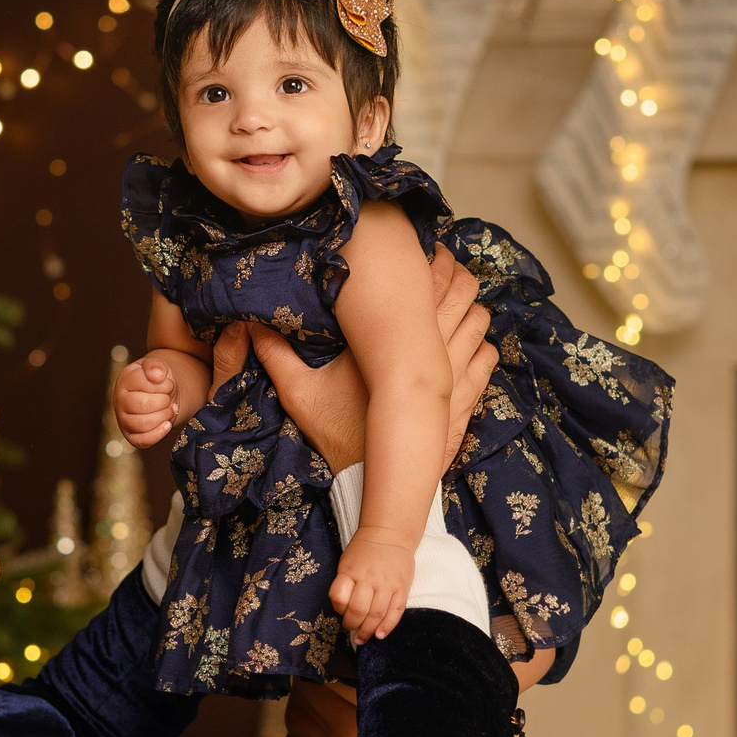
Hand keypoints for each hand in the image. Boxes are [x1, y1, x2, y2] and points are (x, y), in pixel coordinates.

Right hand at [113, 358, 178, 448]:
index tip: (168, 383)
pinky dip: (158, 434)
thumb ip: (155, 365)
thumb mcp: (158, 367)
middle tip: (169, 398)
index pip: (141, 383)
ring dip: (163, 417)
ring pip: (143, 424)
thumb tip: (156, 375)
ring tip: (170, 409)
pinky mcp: (131, 436)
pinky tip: (167, 424)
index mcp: (125, 380)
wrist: (160, 395)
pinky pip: (142, 441)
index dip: (162, 384)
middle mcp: (119, 401)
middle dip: (163, 402)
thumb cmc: (157, 380)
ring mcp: (123, 420)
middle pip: (143, 405)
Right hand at [225, 252, 495, 475]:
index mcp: (395, 339)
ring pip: (481, 320)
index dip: (432, 260)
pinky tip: (465, 346)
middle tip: (441, 273)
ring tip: (453, 307)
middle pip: (464, 290)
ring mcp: (456, 374)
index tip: (423, 254)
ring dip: (471, 308)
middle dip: (456, 276)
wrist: (376, 482)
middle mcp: (433, 349)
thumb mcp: (300, 394)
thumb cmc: (340, 435)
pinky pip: (487, 357)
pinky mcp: (467, 399)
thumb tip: (249, 324)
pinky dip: (481, 345)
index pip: (430, 281)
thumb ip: (276, 356)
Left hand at [329, 530, 413, 644]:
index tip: (341, 614)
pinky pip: (396, 611)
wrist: (389, 533)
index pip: (338, 596)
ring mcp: (387, 584)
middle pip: (358, 610)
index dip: (338, 609)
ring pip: (377, 614)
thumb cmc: (364, 551)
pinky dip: (388, 626)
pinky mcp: (402, 587)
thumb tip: (343, 610)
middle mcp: (369, 578)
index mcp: (350, 571)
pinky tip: (380, 635)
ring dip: (368, 630)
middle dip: (352, 625)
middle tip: (351, 629)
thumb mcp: (347, 562)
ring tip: (363, 638)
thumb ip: (344, 583)